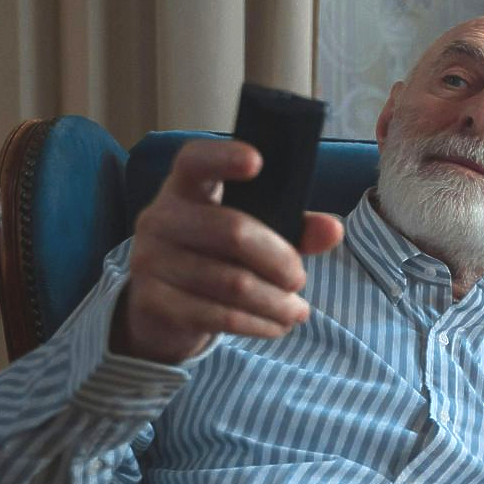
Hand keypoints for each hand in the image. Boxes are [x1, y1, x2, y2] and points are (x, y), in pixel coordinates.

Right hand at [111, 139, 343, 363]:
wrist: (160, 307)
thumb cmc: (215, 257)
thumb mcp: (252, 235)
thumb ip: (293, 228)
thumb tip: (333, 230)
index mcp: (185, 189)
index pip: (196, 160)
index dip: (224, 157)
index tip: (257, 161)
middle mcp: (161, 218)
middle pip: (234, 232)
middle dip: (281, 261)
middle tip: (299, 279)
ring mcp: (151, 260)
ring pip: (234, 283)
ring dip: (277, 302)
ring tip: (297, 311)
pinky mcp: (154, 301)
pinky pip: (220, 315)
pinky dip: (260, 324)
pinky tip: (277, 326)